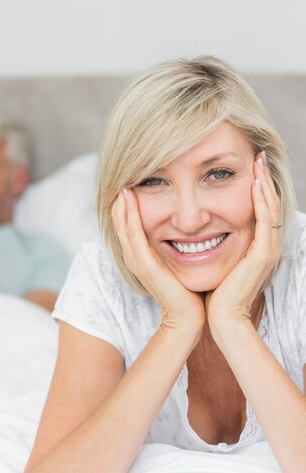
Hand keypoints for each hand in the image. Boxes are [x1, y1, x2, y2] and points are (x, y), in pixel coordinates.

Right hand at [112, 189, 205, 332]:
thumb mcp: (180, 261)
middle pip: (121, 222)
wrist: (190, 317)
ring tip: (122, 183)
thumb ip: (177, 245)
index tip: (132, 182)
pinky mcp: (144, 265)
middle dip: (121, 200)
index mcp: (141, 255)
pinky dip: (128, 215)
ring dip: (121, 204)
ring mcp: (137, 260)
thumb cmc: (190, 290)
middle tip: (123, 177)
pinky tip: (129, 198)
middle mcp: (134, 256)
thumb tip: (190, 227)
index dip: (128, 205)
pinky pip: (132, 233)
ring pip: (123, 225)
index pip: (129, 224)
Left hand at [205, 152, 281, 332]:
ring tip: (259, 162)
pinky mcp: (263, 255)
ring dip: (265, 183)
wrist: (220, 318)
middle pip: (270, 203)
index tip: (249, 165)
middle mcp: (266, 245)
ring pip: (271, 208)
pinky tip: (256, 184)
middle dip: (264, 178)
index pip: (261, 209)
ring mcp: (267, 250)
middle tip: (258, 154)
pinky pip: (266, 221)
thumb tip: (200, 225)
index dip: (257, 186)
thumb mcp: (217, 259)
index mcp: (256, 245)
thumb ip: (216, 241)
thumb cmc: (214, 291)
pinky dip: (261, 201)